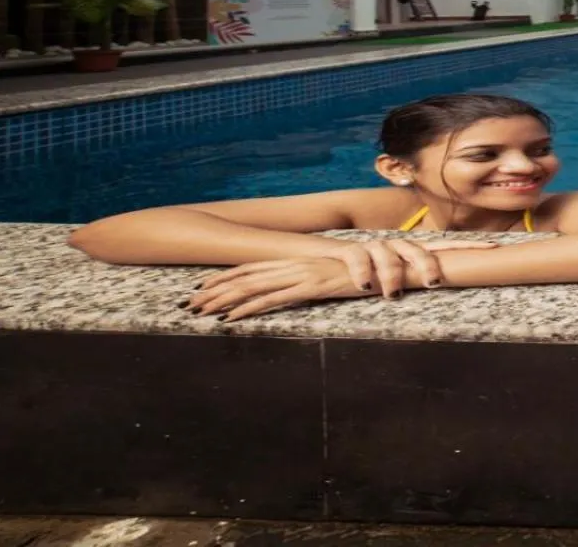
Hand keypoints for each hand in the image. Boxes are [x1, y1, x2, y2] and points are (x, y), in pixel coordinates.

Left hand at [188, 256, 369, 321]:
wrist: (388, 265)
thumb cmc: (364, 271)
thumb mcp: (332, 274)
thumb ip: (312, 279)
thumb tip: (297, 289)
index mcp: (297, 259)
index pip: (252, 266)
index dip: (225, 276)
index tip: (202, 286)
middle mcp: (294, 263)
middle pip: (244, 276)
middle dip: (214, 290)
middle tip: (189, 303)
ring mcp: (301, 274)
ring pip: (251, 286)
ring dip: (222, 300)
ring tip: (199, 312)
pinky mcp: (309, 287)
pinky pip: (271, 299)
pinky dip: (247, 309)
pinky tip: (230, 318)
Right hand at [315, 237, 496, 296]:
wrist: (323, 259)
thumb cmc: (365, 273)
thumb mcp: (394, 277)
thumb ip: (416, 279)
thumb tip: (443, 290)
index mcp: (411, 252)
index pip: (444, 246)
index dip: (468, 246)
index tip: (493, 247)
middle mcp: (395, 246)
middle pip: (419, 249)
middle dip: (427, 265)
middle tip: (432, 283)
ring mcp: (373, 246)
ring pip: (389, 255)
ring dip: (392, 275)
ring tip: (392, 294)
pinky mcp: (348, 251)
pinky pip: (357, 257)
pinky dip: (362, 270)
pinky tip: (364, 284)